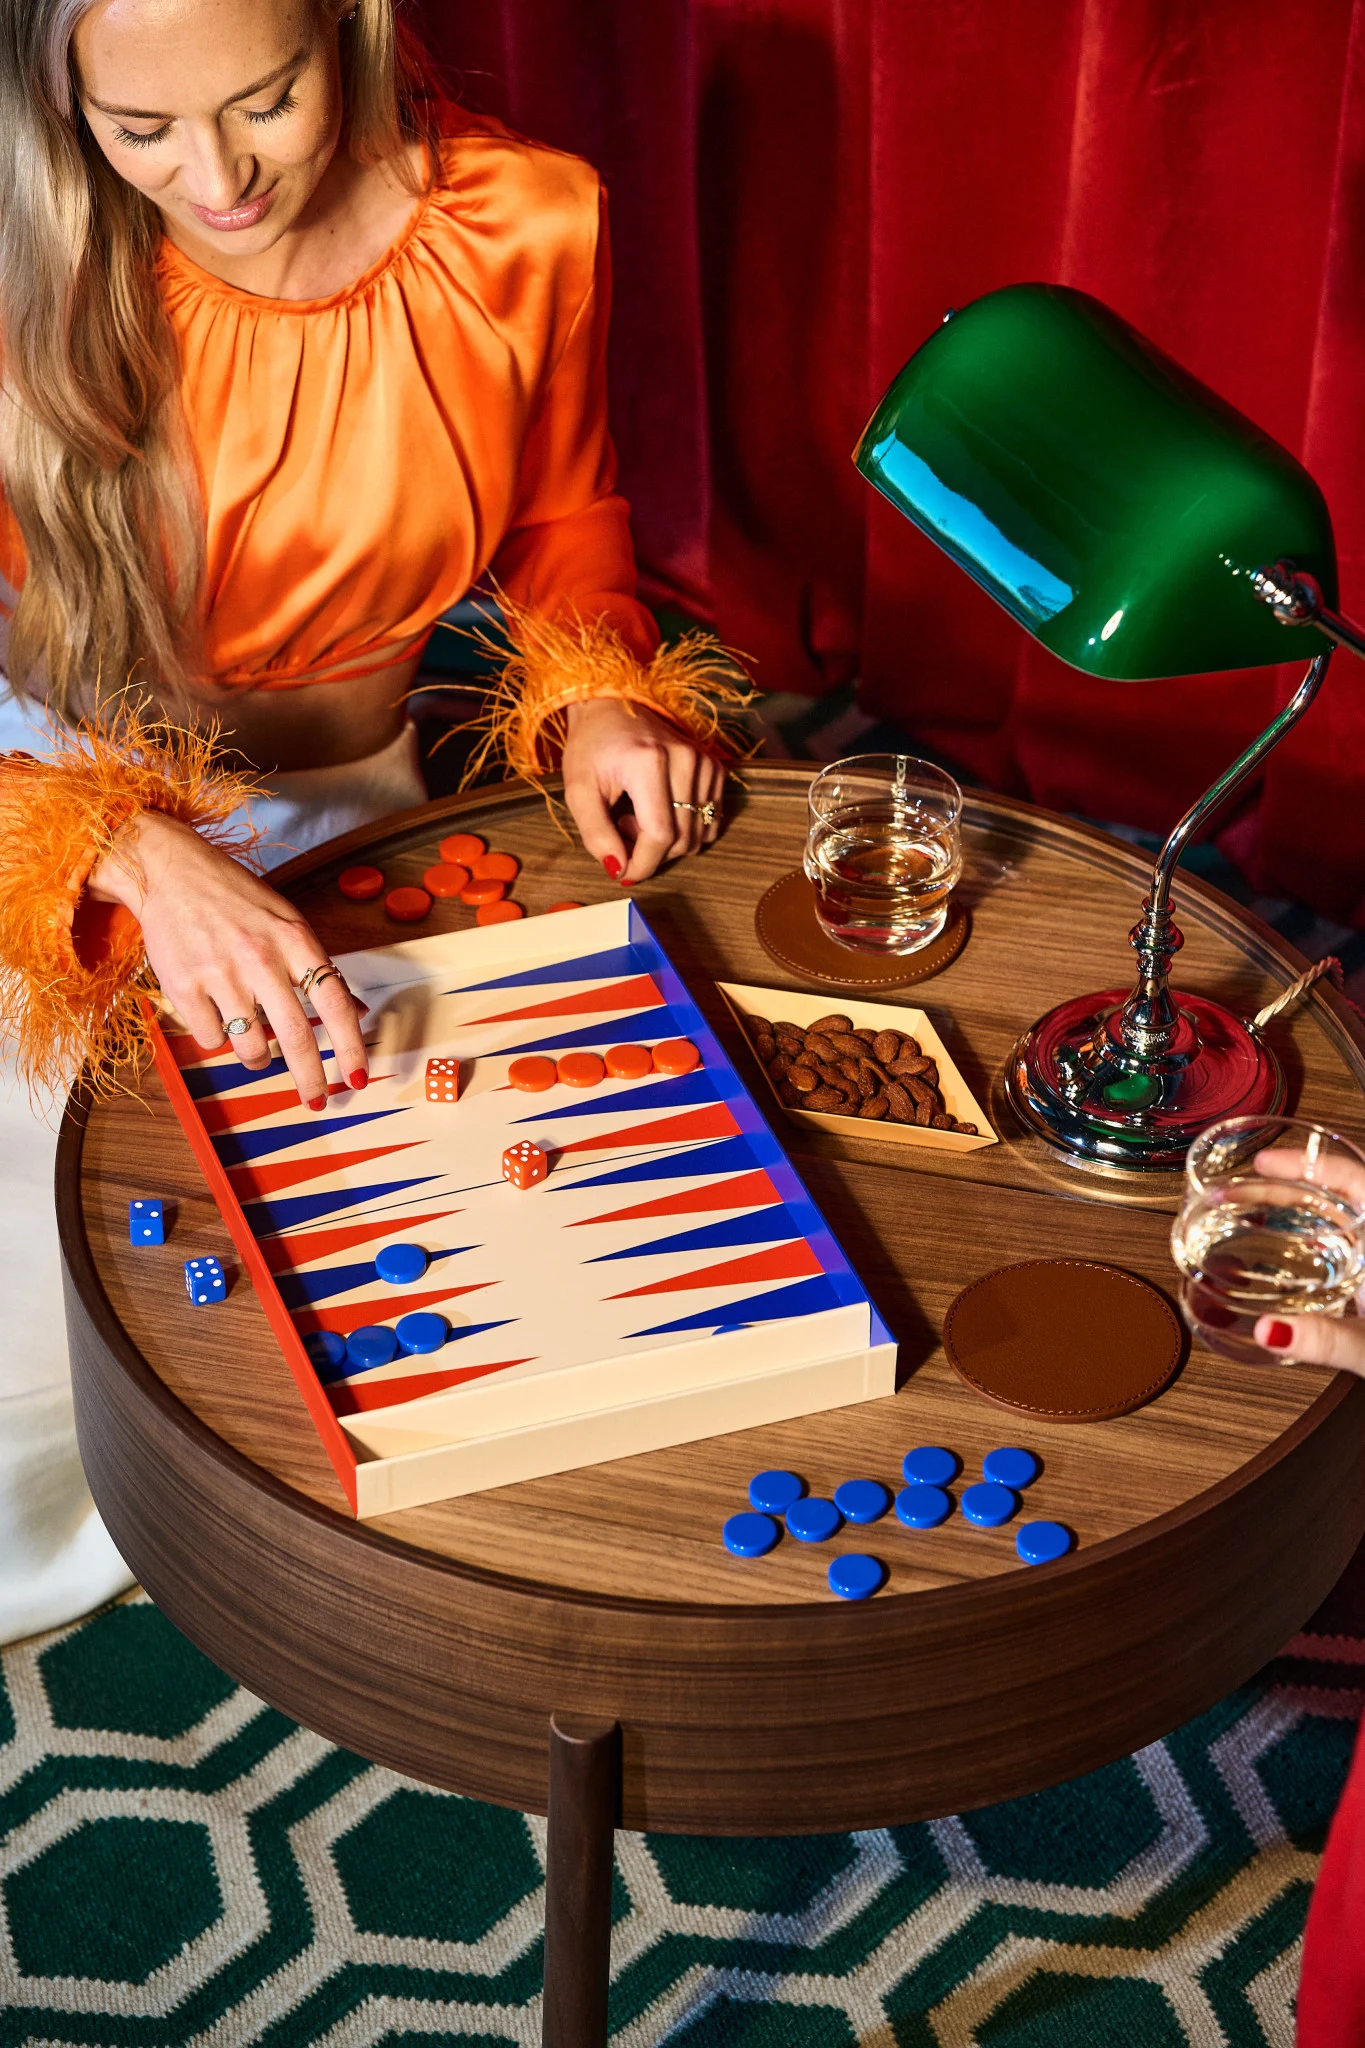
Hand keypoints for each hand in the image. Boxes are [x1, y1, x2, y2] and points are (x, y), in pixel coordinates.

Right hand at [88, 811, 368, 1107]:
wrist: (171, 872)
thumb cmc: (236, 899)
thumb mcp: (287, 921)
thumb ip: (316, 966)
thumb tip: (355, 1011)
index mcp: (295, 939)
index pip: (334, 1004)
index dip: (350, 1048)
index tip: (358, 1078)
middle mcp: (260, 958)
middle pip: (296, 1037)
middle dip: (310, 1078)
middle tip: (317, 1100)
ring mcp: (220, 974)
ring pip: (251, 1047)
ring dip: (259, 1058)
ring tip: (255, 1044)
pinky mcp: (183, 987)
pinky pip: (211, 1039)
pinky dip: (218, 1037)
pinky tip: (217, 1014)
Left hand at [560, 697, 725, 882]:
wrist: (614, 704)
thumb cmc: (592, 746)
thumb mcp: (579, 790)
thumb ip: (596, 833)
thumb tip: (619, 870)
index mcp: (649, 762)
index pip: (660, 834)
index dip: (643, 864)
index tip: (624, 873)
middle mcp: (685, 760)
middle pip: (681, 839)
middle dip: (650, 851)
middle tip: (621, 827)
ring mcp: (705, 762)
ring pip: (698, 835)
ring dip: (668, 840)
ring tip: (638, 814)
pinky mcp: (715, 767)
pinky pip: (710, 820)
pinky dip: (687, 828)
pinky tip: (662, 810)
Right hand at [1252, 1145, 1364, 1374]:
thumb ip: (1323, 1340)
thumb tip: (1269, 1330)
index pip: (1352, 1178)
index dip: (1305, 1164)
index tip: (1263, 1163)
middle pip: (1335, 1194)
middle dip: (1285, 1185)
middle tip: (1239, 1189)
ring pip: (1337, 1217)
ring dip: (1294, 1209)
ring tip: (1249, 1212)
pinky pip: (1338, 1244)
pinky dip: (1307, 1236)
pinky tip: (1285, 1250)